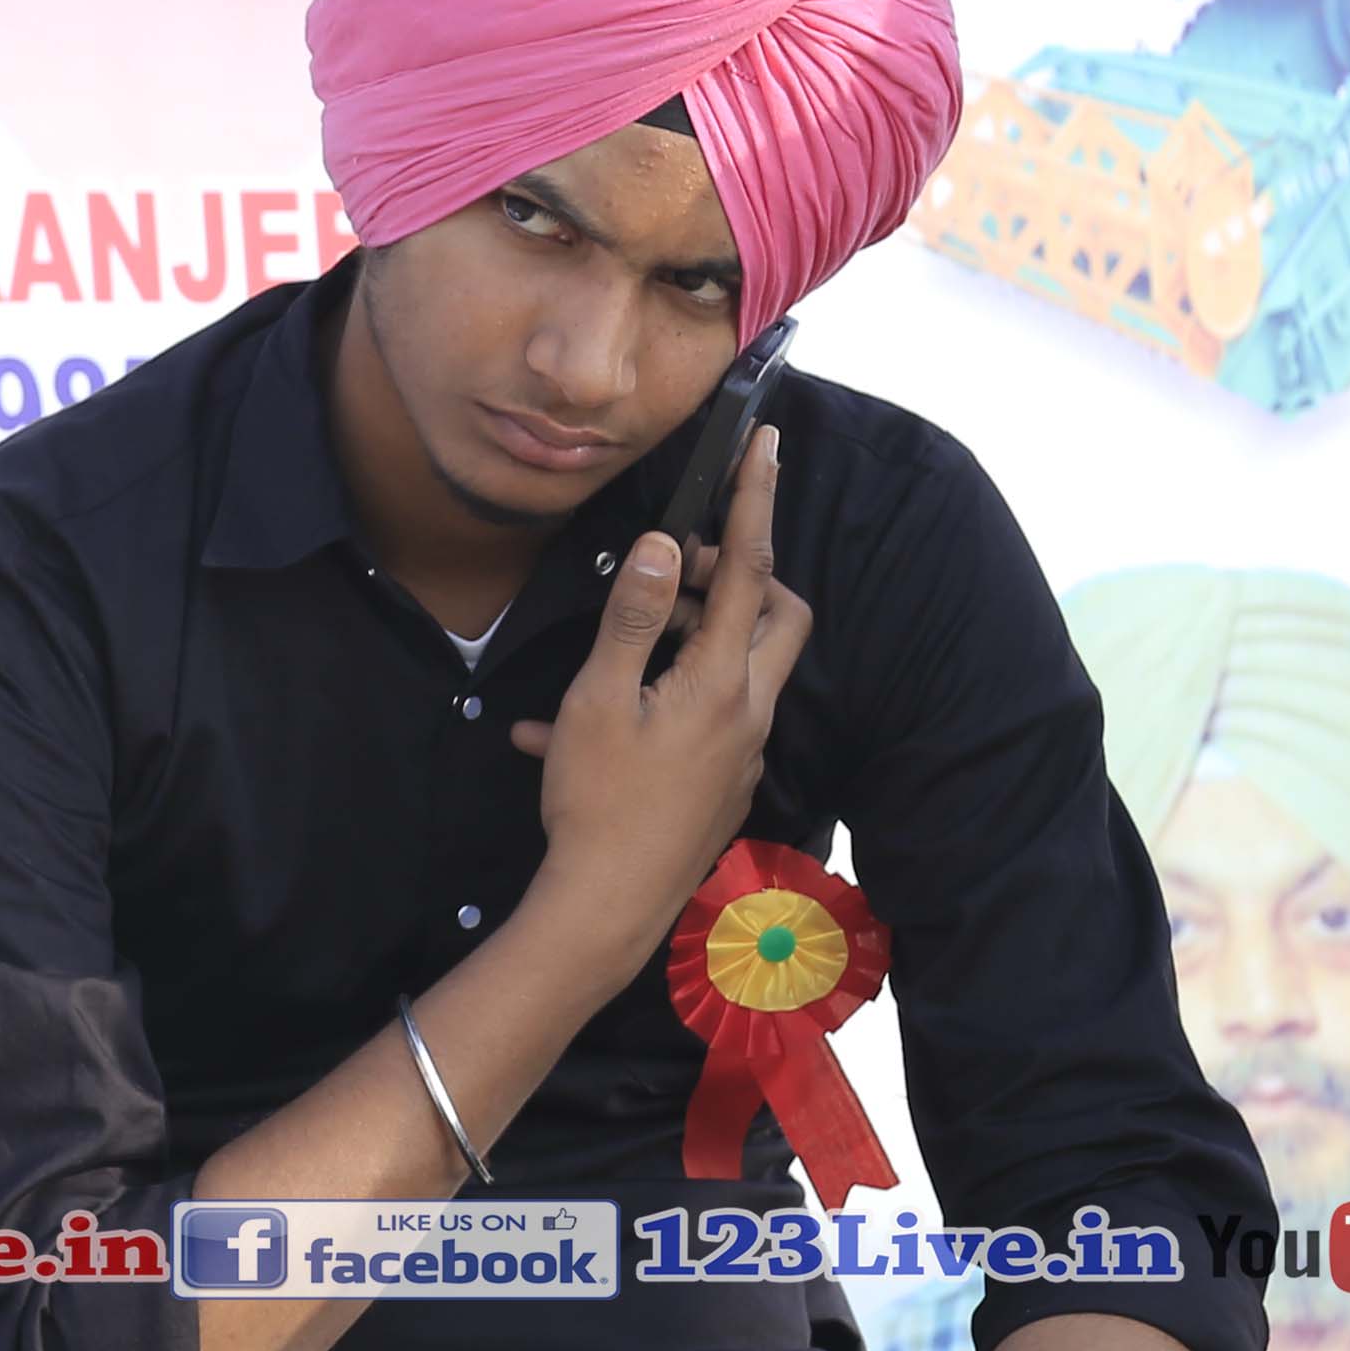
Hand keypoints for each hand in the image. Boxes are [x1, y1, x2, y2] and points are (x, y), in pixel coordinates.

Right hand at [519, 421, 813, 963]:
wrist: (608, 906)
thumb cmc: (598, 802)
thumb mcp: (598, 700)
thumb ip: (635, 619)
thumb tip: (669, 547)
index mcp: (720, 680)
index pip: (752, 569)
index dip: (757, 501)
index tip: (766, 444)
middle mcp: (747, 709)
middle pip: (778, 615)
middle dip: (745, 575)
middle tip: (683, 570)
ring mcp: (741, 748)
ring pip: (742, 664)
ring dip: (694, 636)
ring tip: (615, 649)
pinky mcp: (724, 779)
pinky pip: (705, 716)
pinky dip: (663, 697)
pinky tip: (571, 731)